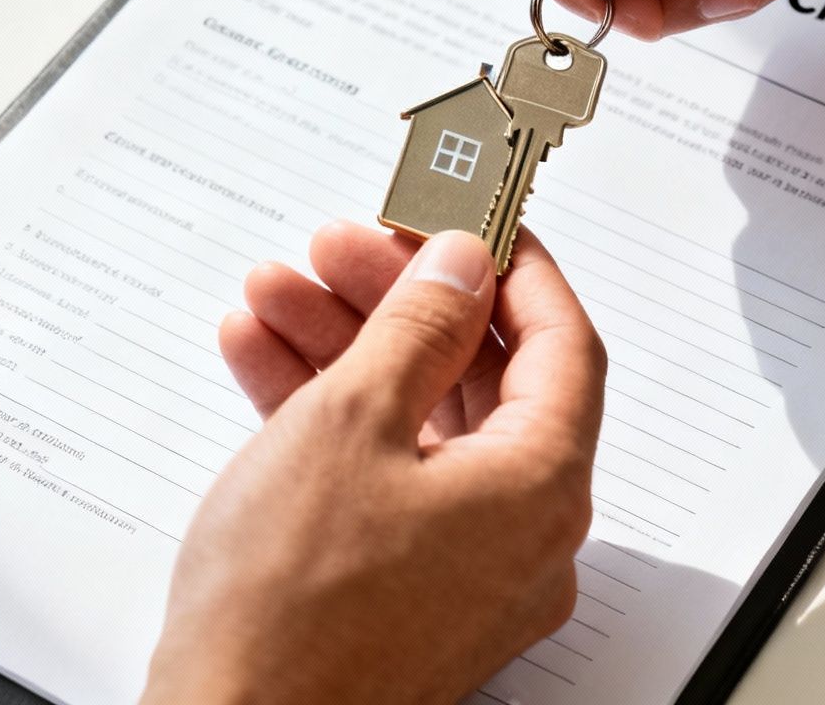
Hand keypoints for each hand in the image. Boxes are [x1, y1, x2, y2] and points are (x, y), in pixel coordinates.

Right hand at [141, 224, 605, 704]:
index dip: (514, 268)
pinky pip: (382, 479)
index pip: (561, 345)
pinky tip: (263, 361)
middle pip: (478, 380)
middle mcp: (519, 535)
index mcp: (539, 489)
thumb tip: (461, 265)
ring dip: (347, 349)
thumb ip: (418, 326)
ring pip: (416, 425)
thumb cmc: (290, 608)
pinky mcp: (403, 594)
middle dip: (399, 301)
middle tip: (342, 248)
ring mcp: (462, 571)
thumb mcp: (351, 421)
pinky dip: (329, 418)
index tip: (471, 216)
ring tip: (274, 295)